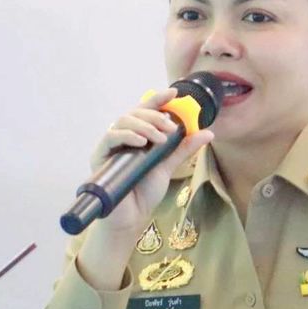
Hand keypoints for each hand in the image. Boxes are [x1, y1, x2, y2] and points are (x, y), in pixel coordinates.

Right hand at [89, 87, 212, 236]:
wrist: (132, 216)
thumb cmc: (145, 191)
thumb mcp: (168, 166)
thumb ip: (184, 149)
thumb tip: (208, 132)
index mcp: (138, 135)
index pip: (145, 110)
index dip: (158, 99)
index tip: (174, 92)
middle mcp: (122, 137)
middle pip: (134, 113)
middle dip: (154, 116)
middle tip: (170, 128)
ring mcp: (111, 145)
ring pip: (123, 121)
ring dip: (144, 125)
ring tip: (160, 138)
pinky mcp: (100, 156)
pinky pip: (110, 137)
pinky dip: (126, 135)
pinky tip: (140, 141)